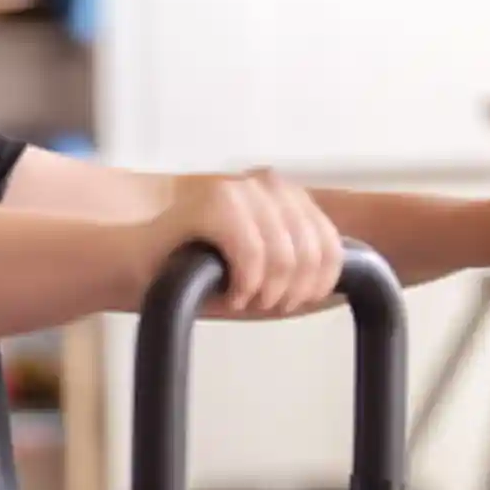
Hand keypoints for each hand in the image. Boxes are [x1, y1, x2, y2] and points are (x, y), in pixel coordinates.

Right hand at [142, 170, 344, 317]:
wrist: (138, 265)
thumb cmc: (199, 272)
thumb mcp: (264, 269)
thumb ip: (302, 266)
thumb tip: (351, 285)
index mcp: (286, 196)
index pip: (331, 244)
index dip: (319, 284)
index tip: (292, 301)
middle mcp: (267, 185)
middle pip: (312, 254)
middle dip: (291, 292)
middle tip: (261, 304)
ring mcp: (239, 189)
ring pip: (285, 257)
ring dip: (265, 292)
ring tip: (241, 298)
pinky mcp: (211, 202)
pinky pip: (251, 254)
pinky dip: (244, 284)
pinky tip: (228, 293)